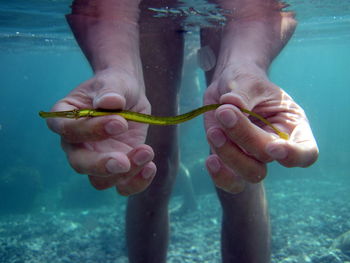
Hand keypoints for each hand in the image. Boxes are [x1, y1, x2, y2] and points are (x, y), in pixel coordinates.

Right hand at [46, 68, 155, 195]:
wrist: (130, 96)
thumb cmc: (117, 86)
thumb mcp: (115, 82)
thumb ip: (110, 90)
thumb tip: (110, 101)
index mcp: (67, 118)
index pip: (67, 130)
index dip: (90, 130)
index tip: (119, 122)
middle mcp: (76, 144)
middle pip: (79, 163)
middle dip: (101, 165)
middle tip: (123, 160)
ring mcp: (96, 159)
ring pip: (99, 181)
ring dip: (123, 174)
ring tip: (146, 151)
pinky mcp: (117, 168)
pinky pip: (121, 186)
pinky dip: (136, 183)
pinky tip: (150, 167)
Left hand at [204, 64, 317, 192]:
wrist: (227, 85)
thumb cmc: (245, 80)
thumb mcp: (246, 79)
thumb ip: (242, 93)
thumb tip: (231, 105)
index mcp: (292, 126)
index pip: (306, 152)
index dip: (293, 155)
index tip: (273, 147)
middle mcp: (275, 146)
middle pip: (267, 159)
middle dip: (245, 138)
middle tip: (224, 112)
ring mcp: (253, 156)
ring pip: (250, 173)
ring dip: (229, 155)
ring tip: (214, 131)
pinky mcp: (232, 160)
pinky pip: (230, 180)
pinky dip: (220, 175)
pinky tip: (210, 160)